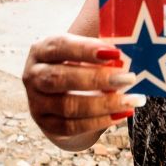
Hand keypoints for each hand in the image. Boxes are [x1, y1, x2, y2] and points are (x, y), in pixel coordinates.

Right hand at [22, 33, 145, 141]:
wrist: (57, 88)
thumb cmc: (76, 60)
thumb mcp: (81, 47)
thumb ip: (99, 43)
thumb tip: (131, 39)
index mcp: (41, 49)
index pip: (61, 46)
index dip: (86, 49)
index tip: (115, 53)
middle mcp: (33, 75)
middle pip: (61, 78)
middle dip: (97, 79)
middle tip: (128, 78)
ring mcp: (36, 102)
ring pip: (68, 106)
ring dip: (103, 104)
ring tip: (132, 100)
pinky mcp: (46, 123)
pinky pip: (71, 126)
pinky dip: (98, 122)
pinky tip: (120, 114)